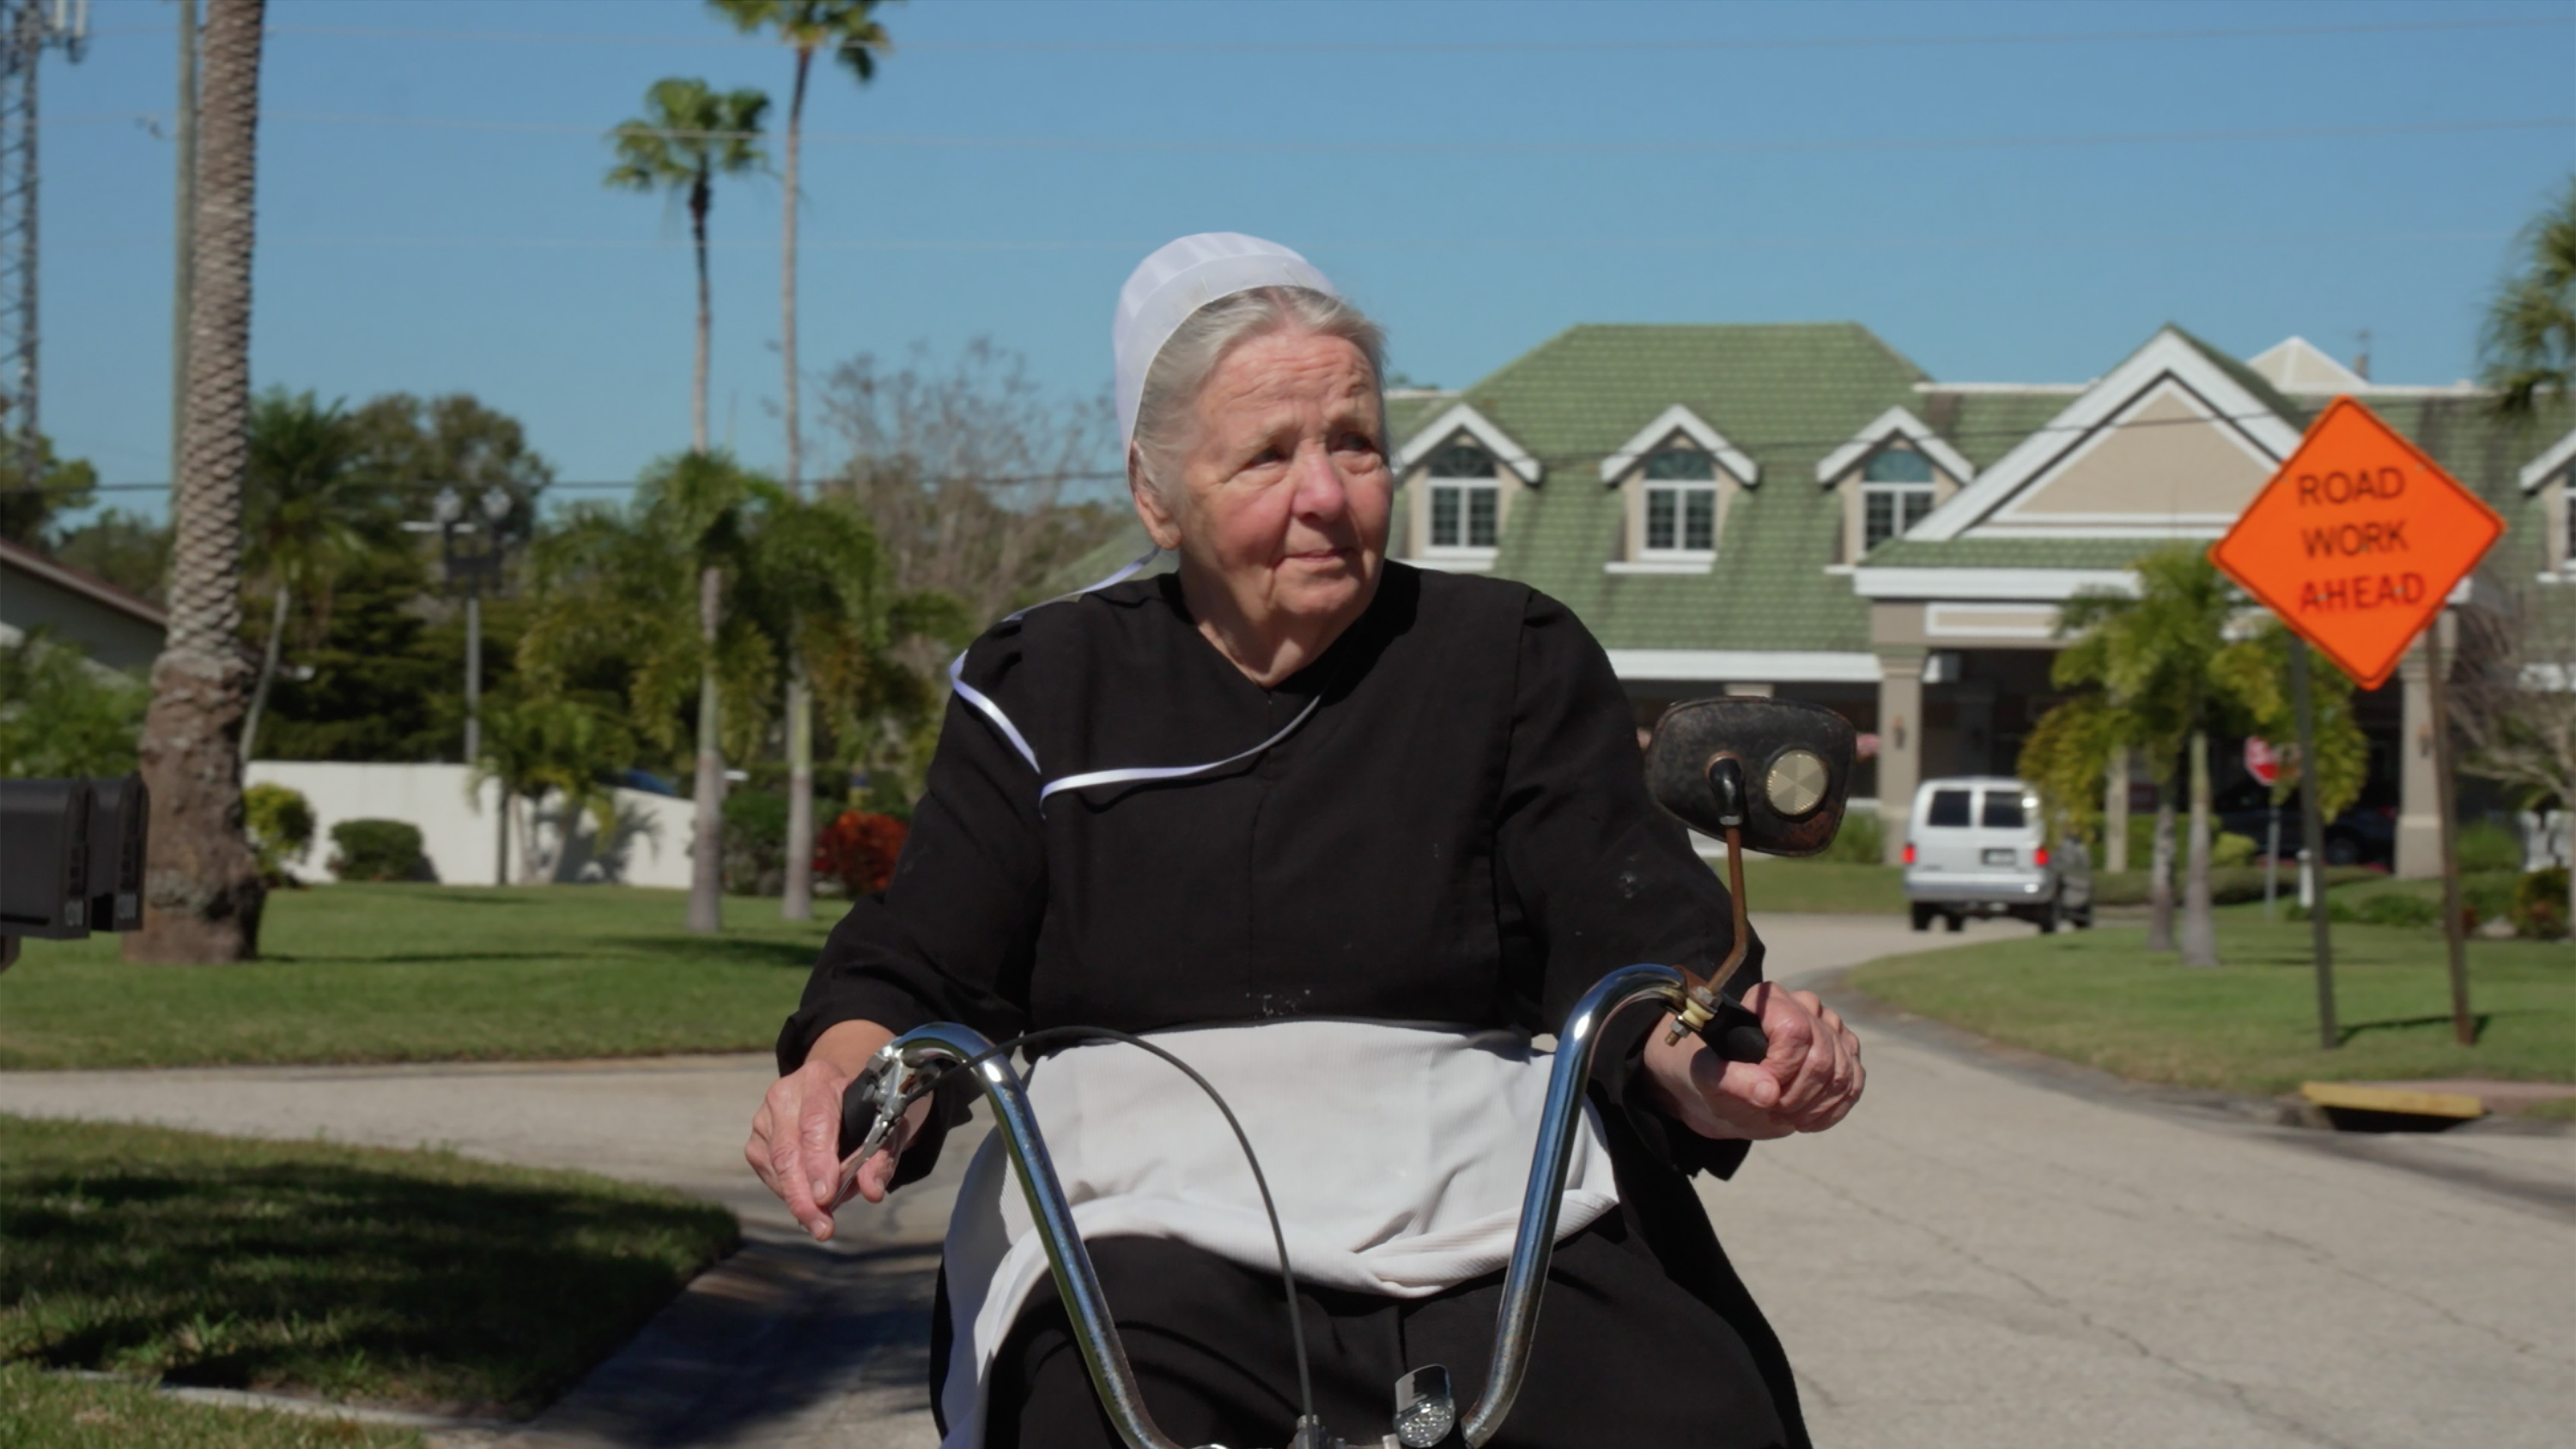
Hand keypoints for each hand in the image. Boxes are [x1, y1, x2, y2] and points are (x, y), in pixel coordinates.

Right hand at [745, 1022, 930, 1240]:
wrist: (836, 1095)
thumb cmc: (864, 1111)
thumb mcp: (885, 1126)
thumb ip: (881, 1156)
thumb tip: (872, 1191)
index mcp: (820, 1080)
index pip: (816, 1123)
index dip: (819, 1161)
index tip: (826, 1196)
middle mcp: (785, 1095)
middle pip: (787, 1150)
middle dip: (803, 1195)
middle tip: (822, 1228)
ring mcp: (764, 1117)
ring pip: (775, 1167)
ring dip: (798, 1199)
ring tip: (822, 1222)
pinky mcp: (756, 1140)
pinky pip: (769, 1174)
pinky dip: (789, 1193)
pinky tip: (807, 1202)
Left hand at [1641, 981, 1863, 1141]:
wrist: (1730, 1090)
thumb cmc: (1715, 1075)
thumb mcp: (1706, 1078)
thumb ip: (1729, 1079)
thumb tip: (1768, 1091)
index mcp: (1769, 1000)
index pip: (1794, 1030)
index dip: (1783, 1068)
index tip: (1763, 1092)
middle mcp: (1806, 1005)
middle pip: (1823, 1055)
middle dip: (1798, 1095)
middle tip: (1774, 1111)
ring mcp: (1831, 1028)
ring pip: (1842, 1072)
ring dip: (1815, 1106)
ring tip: (1787, 1115)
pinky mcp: (1846, 1053)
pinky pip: (1854, 1083)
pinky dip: (1832, 1109)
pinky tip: (1807, 1118)